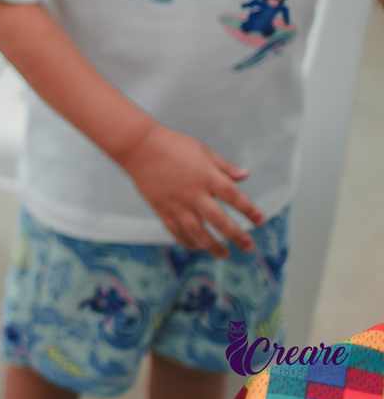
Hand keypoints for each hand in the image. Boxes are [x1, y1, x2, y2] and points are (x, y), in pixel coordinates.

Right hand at [116, 124, 265, 257]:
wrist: (138, 146)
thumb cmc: (172, 144)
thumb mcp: (202, 150)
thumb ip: (224, 166)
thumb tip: (245, 176)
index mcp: (207, 176)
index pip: (234, 197)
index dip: (249, 210)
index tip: (259, 220)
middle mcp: (194, 193)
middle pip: (219, 220)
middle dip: (236, 235)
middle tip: (247, 246)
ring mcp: (176, 203)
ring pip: (197, 231)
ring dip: (212, 245)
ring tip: (223, 254)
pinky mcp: (160, 207)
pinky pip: (175, 230)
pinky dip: (186, 240)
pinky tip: (194, 247)